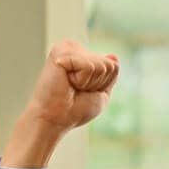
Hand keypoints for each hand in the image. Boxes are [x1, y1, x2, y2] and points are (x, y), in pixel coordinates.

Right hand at [0, 41, 119, 168]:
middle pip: (109, 64)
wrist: (54, 120)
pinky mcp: (62, 53)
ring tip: (70, 87)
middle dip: (97, 84)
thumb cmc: (73, 110)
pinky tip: (65, 83)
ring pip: (101, 65)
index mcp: (81, 55)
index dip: (102, 85)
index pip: (113, 65)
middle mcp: (73, 47)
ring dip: (89, 83)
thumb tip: (114, 57)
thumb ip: (110, 76)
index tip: (82, 91)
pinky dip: (82, 81)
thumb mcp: (100, 94)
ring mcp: (67, 48)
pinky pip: (89, 67)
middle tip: (75, 91)